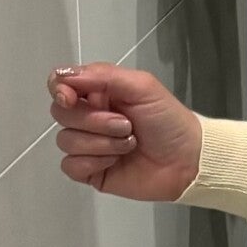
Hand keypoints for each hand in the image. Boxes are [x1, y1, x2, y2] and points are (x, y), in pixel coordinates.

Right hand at [47, 62, 201, 199]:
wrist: (187, 159)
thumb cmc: (168, 120)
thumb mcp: (142, 87)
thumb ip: (102, 75)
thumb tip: (63, 75)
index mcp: (98, 92)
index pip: (59, 84)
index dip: (59, 90)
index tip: (70, 97)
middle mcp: (89, 117)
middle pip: (61, 113)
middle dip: (94, 121)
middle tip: (126, 125)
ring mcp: (88, 145)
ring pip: (66, 140)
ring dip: (101, 142)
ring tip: (129, 144)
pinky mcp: (90, 171)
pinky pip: (70, 165)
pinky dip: (93, 161)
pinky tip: (115, 161)